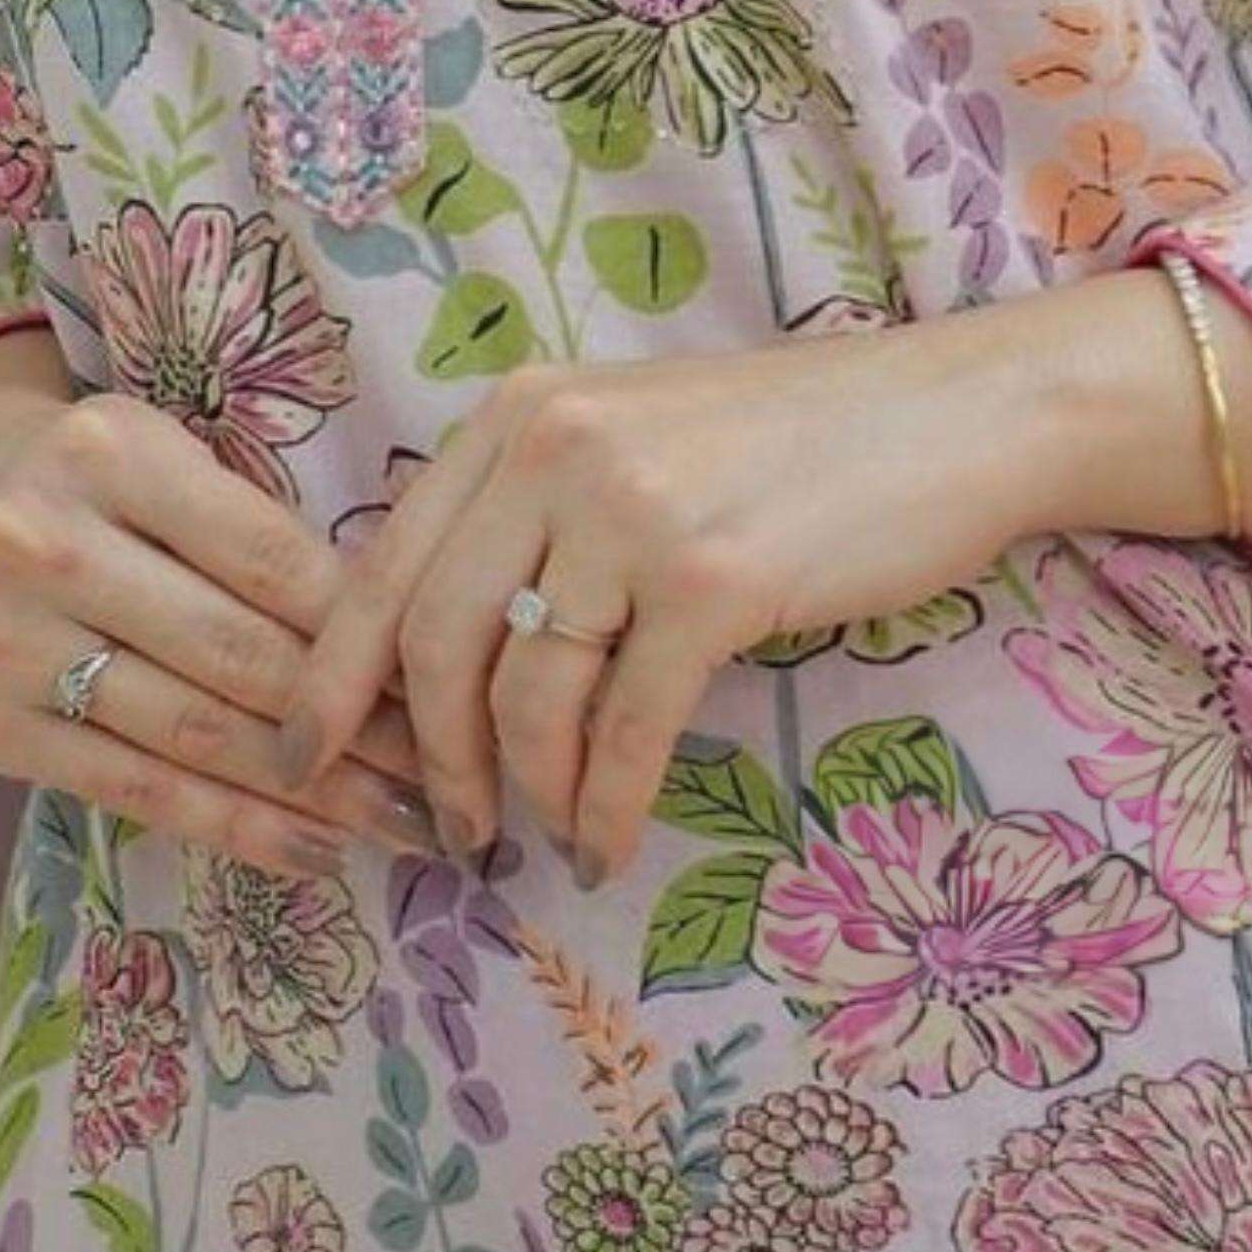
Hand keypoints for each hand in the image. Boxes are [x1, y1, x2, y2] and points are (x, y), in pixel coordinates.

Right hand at [0, 379, 440, 880]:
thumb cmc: (106, 485)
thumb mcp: (177, 463)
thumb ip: (264, 534)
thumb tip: (407, 639)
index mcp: (112, 452)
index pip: (270, 558)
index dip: (366, 628)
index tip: (447, 679)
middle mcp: (44, 543)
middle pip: (235, 653)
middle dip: (355, 723)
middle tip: (447, 771)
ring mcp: (4, 642)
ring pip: (192, 734)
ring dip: (311, 792)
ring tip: (402, 824)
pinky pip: (136, 792)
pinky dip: (235, 828)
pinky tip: (314, 850)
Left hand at [269, 314, 1043, 887]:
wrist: (950, 415)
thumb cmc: (791, 442)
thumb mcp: (633, 440)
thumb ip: (533, 516)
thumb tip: (440, 663)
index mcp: (522, 411)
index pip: (382, 561)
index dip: (331, 677)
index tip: (300, 759)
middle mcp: (559, 445)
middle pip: (433, 641)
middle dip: (430, 761)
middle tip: (452, 831)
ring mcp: (635, 510)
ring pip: (524, 695)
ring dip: (525, 793)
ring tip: (546, 835)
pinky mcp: (713, 580)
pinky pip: (622, 731)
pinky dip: (604, 807)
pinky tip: (610, 840)